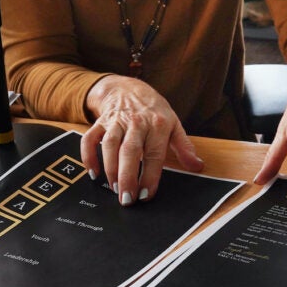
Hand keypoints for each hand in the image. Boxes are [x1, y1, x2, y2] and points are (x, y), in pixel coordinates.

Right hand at [80, 74, 202, 205]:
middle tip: (127, 199)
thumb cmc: (153, 110)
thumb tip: (197, 166)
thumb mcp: (173, 124)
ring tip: (114, 188)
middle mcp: (136, 123)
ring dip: (110, 168)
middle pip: (130, 151)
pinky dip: (89, 156)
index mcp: (157, 125)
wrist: (128, 88)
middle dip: (127, 176)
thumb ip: (184, 147)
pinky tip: (93, 172)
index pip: (154, 154)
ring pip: (109, 145)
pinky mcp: (100, 122)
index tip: (147, 195)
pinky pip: (90, 139)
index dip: (150, 176)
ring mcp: (116, 122)